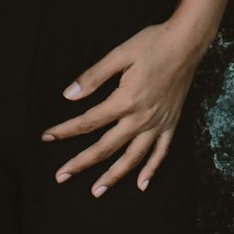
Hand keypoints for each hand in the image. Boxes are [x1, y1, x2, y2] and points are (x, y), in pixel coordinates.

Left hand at [40, 20, 202, 196]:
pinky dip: (151, 170)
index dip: (65, 130)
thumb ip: (93, 76)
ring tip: (96, 191)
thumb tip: (68, 95)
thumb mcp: (119, 54)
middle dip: (81, 163)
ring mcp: (158, 123)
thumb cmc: (152, 43)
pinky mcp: (171, 122)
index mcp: (125, 100)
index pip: (88, 121)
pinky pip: (161, 152)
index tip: (46, 137)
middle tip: (61, 176)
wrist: (188, 42)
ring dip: (113, 176)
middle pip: (106, 147)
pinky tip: (141, 184)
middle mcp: (141, 118)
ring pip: (132, 157)